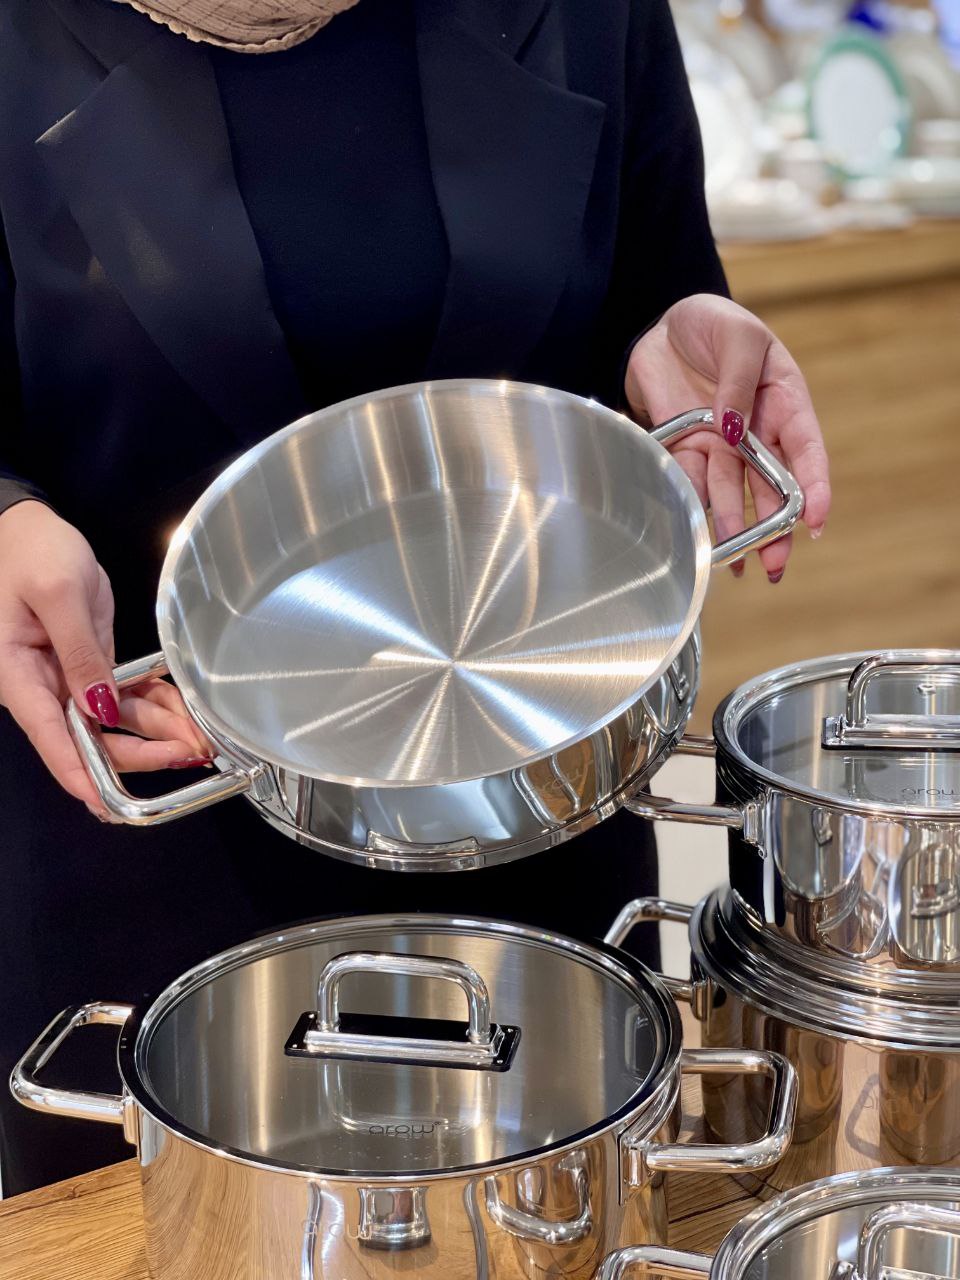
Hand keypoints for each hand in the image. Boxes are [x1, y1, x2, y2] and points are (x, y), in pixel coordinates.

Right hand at [0, 502, 212, 814]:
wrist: (27, 526)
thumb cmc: (30, 552)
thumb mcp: (59, 595)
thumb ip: (81, 654)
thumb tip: (100, 710)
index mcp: (17, 677)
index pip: (52, 739)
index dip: (83, 776)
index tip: (113, 806)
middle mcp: (41, 687)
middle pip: (91, 738)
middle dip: (142, 753)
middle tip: (191, 752)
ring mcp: (66, 679)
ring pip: (115, 722)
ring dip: (157, 731)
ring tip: (200, 738)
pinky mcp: (88, 665)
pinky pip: (123, 696)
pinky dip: (154, 704)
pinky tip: (183, 712)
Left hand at [625, 293, 830, 580]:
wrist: (664, 325)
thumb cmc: (714, 322)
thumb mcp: (738, 338)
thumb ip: (738, 381)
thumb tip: (734, 430)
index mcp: (783, 402)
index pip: (805, 450)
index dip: (814, 487)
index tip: (815, 522)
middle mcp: (755, 431)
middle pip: (770, 486)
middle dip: (774, 528)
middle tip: (776, 565)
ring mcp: (720, 443)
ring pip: (730, 493)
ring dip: (734, 529)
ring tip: (734, 562)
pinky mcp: (687, 447)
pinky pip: (689, 481)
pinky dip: (693, 509)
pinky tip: (695, 537)